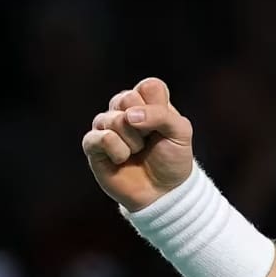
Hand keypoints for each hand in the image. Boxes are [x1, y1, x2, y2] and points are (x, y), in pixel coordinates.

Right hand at [82, 77, 194, 212]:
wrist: (162, 191)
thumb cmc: (173, 158)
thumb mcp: (181, 133)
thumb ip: (161, 115)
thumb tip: (128, 115)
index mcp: (149, 102)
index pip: (148, 85)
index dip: (157, 105)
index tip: (164, 124)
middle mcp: (126, 110)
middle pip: (126, 97)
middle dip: (144, 123)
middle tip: (150, 139)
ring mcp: (108, 127)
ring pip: (112, 118)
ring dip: (132, 140)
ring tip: (138, 151)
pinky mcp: (94, 145)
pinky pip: (98, 137)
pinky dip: (116, 150)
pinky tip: (122, 159)